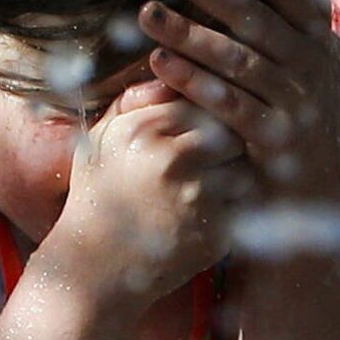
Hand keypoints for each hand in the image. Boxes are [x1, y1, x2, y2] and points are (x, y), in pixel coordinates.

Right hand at [49, 77, 252, 304]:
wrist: (94, 270)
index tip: (207, 129)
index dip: (211, 115)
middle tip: (217, 160)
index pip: (205, 100)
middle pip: (232, 130)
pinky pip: (246, 206)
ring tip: (212, 190)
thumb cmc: (97, 200)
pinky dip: (236, 210)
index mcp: (144, 129)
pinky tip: (211, 217)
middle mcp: (172, 157)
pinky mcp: (214, 230)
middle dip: (229, 144)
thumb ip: (133, 102)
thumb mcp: (100, 141)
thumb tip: (170, 68)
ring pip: (245, 167)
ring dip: (237, 176)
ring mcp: (197, 196)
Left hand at [142, 0, 339, 201]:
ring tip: (147, 15)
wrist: (319, 198)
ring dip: (189, 34)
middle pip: (257, 22)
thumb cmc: (299, 124)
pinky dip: (192, 82)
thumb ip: (297, 25)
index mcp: (320, 47)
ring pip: (237, 61)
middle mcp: (314, 71)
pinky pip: (228, 105)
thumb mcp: (308, 70)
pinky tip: (157, 64)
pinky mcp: (275, 142)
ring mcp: (297, 106)